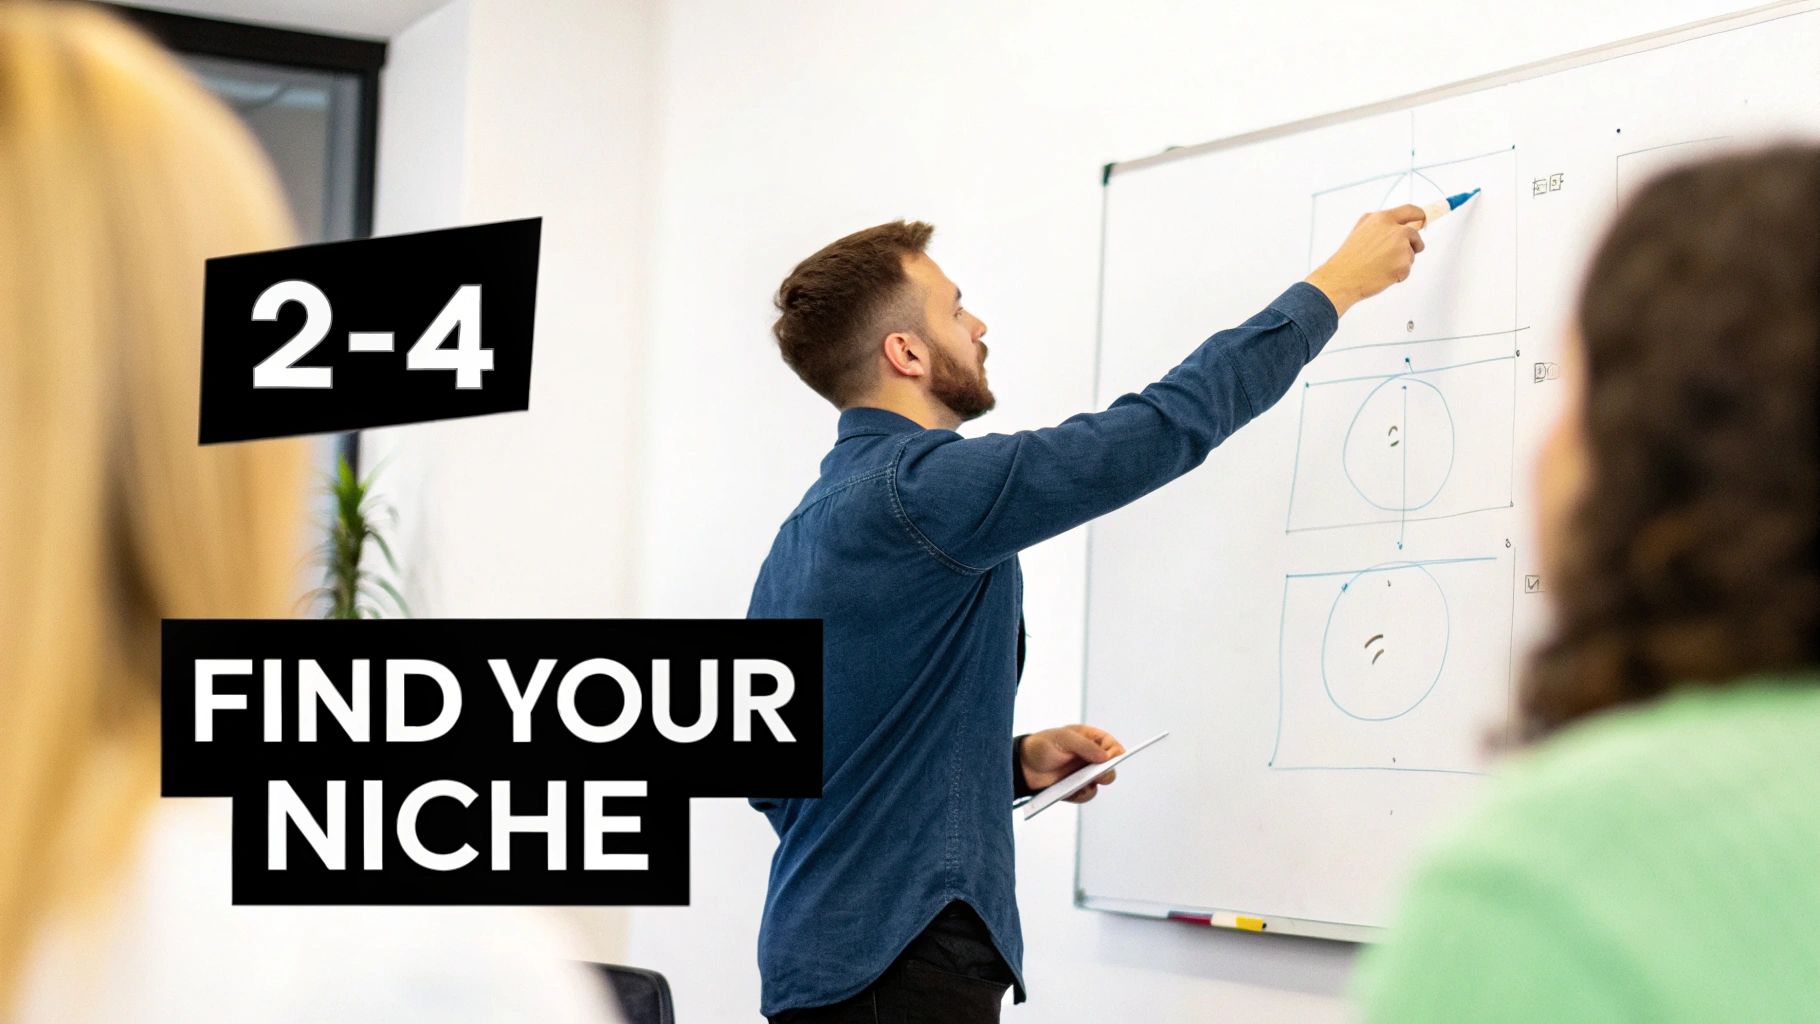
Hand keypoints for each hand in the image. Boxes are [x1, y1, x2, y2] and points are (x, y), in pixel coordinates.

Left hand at [1020, 724, 1124, 803]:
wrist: (1022, 767)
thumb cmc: (1040, 746)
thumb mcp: (1061, 738)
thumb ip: (1084, 745)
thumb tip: (1105, 757)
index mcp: (1089, 739)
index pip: (1111, 744)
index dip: (1115, 752)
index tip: (1110, 759)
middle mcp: (1089, 756)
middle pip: (1110, 766)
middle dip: (1106, 771)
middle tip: (1098, 775)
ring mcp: (1084, 773)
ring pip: (1100, 782)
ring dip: (1093, 784)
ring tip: (1079, 784)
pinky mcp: (1076, 788)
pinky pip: (1087, 794)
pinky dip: (1081, 794)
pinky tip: (1069, 791)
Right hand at [1304, 204, 1426, 316]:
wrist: (1342, 277)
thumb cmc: (1349, 257)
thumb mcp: (1361, 229)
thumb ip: (1381, 223)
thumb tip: (1398, 223)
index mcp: (1383, 219)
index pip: (1412, 211)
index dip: (1420, 216)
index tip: (1424, 219)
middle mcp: (1395, 231)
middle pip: (1415, 235)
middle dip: (1411, 244)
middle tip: (1397, 254)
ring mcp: (1401, 247)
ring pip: (1411, 253)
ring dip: (1401, 260)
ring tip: (1380, 264)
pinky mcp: (1404, 264)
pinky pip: (1407, 269)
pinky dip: (1398, 274)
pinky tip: (1382, 273)